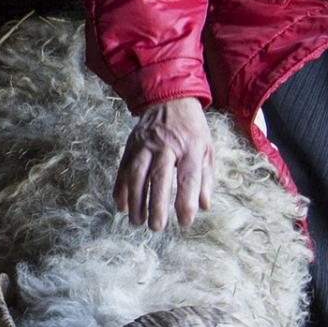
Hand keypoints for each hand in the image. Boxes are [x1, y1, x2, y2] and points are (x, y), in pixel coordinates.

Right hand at [114, 96, 214, 230]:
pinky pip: (123, 169)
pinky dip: (121, 189)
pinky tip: (122, 206)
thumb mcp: (207, 148)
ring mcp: (145, 145)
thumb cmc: (192, 128)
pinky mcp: (131, 145)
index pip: (188, 178)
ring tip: (138, 222)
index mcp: (190, 147)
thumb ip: (205, 178)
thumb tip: (203, 206)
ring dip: (135, 201)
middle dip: (156, 206)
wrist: (169, 98)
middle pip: (159, 179)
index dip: (186, 202)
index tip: (184, 222)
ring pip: (137, 175)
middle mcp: (166, 145)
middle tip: (157, 228)